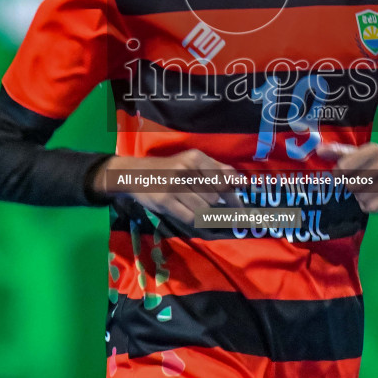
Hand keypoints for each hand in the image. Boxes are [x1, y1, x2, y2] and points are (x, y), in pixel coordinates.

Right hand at [96, 149, 245, 224]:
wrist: (135, 174)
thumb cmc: (169, 168)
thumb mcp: (192, 161)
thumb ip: (217, 168)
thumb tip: (242, 181)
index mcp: (195, 157)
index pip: (224, 180)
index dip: (234, 196)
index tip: (242, 208)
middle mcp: (186, 169)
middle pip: (215, 196)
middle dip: (217, 205)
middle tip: (215, 209)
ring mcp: (175, 186)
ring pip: (204, 208)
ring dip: (205, 213)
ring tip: (197, 208)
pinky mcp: (165, 201)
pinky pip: (190, 217)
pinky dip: (195, 220)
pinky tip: (191, 215)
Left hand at [314, 140, 377, 214]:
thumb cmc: (374, 166)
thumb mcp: (357, 156)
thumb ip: (337, 152)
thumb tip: (319, 150)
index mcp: (373, 149)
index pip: (344, 167)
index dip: (340, 174)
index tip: (345, 174)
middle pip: (352, 184)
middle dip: (353, 187)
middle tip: (360, 184)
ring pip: (362, 197)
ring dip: (361, 198)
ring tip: (369, 191)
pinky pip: (373, 207)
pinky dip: (370, 207)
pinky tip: (376, 200)